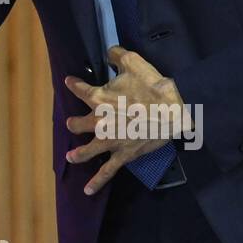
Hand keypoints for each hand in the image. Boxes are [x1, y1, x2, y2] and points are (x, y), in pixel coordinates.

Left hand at [64, 45, 189, 194]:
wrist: (173, 110)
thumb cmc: (152, 86)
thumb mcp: (133, 63)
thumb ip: (117, 55)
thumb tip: (109, 52)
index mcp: (99, 98)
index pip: (79, 89)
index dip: (73, 84)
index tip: (69, 82)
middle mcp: (99, 121)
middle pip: (78, 124)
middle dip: (73, 123)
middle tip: (71, 124)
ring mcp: (110, 141)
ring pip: (87, 150)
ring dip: (77, 154)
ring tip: (70, 157)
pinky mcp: (123, 154)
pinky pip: (107, 171)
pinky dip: (97, 181)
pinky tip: (88, 190)